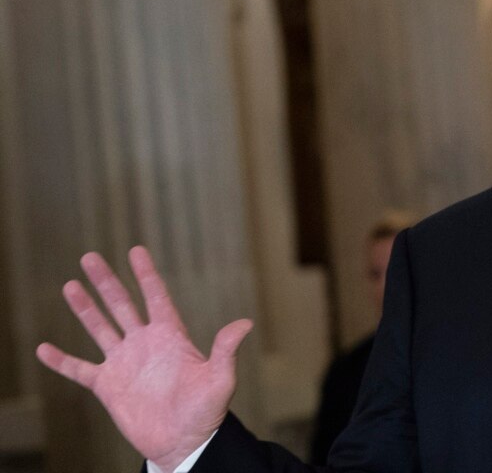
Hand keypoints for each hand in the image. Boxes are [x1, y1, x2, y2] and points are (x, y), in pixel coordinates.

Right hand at [36, 247, 252, 472]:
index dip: (146, 274)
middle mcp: (145, 344)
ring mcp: (124, 363)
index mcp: (170, 337)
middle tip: (90, 257)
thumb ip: (226, 350)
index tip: (136, 250)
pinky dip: (61, 361)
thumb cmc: (206, 411)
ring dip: (84, 309)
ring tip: (69, 286)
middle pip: (122, 305)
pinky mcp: (108, 386)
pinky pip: (80, 369)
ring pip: (100, 328)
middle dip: (106, 282)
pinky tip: (44, 349)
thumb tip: (245, 323)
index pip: (156, 297)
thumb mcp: (220, 379)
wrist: (184, 442)